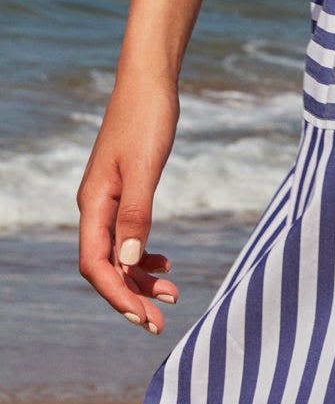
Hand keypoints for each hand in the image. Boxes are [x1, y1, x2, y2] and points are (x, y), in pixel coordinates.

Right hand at [76, 74, 180, 334]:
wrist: (150, 81)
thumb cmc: (147, 118)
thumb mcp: (145, 167)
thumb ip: (136, 213)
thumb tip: (127, 262)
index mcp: (94, 203)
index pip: (96, 264)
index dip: (117, 294)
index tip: (142, 318)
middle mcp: (95, 205)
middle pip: (105, 266)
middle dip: (130, 296)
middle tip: (160, 321)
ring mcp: (108, 198)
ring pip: (118, 253)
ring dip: (140, 278)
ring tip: (171, 294)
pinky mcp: (124, 190)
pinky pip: (128, 235)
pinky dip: (143, 254)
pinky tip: (164, 263)